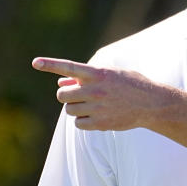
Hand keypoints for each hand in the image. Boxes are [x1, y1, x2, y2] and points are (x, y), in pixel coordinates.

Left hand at [32, 57, 163, 130]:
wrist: (151, 104)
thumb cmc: (129, 85)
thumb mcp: (109, 74)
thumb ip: (84, 78)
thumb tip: (61, 83)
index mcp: (97, 73)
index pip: (68, 67)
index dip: (50, 64)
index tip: (35, 62)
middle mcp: (94, 89)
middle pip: (62, 95)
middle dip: (67, 96)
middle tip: (78, 96)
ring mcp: (96, 107)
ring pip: (69, 110)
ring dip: (75, 108)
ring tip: (92, 106)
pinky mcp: (100, 123)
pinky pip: (78, 124)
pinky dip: (83, 121)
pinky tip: (96, 116)